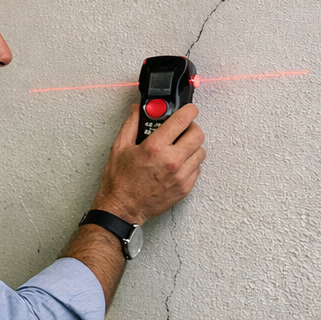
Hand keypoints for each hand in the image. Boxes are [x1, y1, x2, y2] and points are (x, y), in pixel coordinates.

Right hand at [91, 103, 206, 223]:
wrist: (122, 209)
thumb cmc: (119, 183)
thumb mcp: (119, 149)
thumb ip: (131, 125)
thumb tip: (137, 111)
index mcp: (154, 148)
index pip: (182, 120)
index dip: (189, 111)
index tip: (189, 110)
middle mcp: (171, 161)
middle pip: (198, 134)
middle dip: (192, 128)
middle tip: (183, 130)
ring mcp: (180, 176)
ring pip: (201, 152)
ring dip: (192, 147)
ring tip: (180, 149)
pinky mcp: (184, 188)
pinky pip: (197, 169)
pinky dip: (191, 164)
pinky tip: (178, 164)